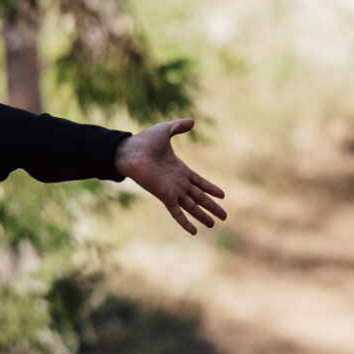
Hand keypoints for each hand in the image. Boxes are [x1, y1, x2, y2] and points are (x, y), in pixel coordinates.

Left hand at [115, 118, 226, 234]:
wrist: (129, 151)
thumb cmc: (144, 141)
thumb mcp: (165, 130)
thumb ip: (178, 127)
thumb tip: (192, 121)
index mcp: (179, 169)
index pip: (199, 181)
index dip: (210, 188)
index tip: (222, 195)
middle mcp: (177, 182)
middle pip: (199, 197)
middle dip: (212, 206)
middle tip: (224, 216)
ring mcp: (171, 190)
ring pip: (192, 206)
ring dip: (203, 215)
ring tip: (215, 224)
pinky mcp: (165, 195)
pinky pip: (177, 211)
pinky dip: (185, 222)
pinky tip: (194, 231)